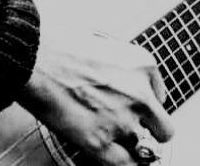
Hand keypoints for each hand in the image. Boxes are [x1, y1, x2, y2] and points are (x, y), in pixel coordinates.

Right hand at [16, 19, 173, 164]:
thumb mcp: (105, 45)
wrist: (36, 56)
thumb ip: (120, 67)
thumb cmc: (61, 44)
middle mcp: (140, 93)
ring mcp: (122, 121)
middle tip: (131, 127)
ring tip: (113, 138)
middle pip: (163, 128)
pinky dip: (122, 163)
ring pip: (146, 150)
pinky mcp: (101, 143)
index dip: (144, 102)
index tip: (133, 106)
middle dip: (148, 129)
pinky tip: (112, 155)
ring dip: (130, 145)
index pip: (160, 95)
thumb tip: (118, 82)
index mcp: (143, 64)